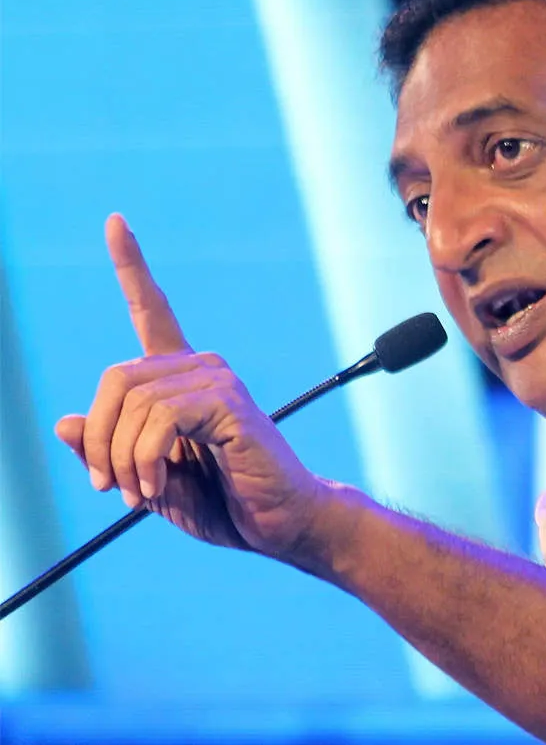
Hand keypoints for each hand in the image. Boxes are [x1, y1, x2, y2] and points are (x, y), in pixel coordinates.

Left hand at [54, 214, 328, 557]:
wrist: (281, 524)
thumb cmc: (224, 502)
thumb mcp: (147, 480)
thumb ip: (110, 451)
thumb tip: (65, 420)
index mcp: (180, 379)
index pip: (152, 310)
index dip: (131, 266)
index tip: (115, 221)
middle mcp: (200, 368)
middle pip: (115, 380)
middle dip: (99, 440)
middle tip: (108, 487)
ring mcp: (218, 381)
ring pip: (133, 404)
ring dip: (123, 460)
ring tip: (142, 495)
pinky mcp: (229, 403)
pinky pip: (160, 419)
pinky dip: (145, 460)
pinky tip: (157, 487)